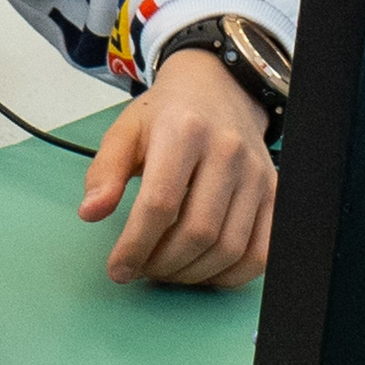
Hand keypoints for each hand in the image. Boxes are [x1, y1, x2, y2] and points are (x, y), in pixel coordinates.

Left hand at [79, 47, 275, 286]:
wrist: (218, 89)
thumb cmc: (168, 114)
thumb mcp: (126, 132)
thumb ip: (104, 171)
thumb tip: (91, 213)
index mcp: (185, 130)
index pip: (160, 203)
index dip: (135, 246)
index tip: (118, 268)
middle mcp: (228, 150)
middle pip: (197, 231)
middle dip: (162, 264)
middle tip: (141, 269)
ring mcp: (256, 173)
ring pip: (229, 247)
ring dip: (192, 273)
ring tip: (166, 269)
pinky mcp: (273, 192)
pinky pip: (261, 252)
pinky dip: (231, 275)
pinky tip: (203, 271)